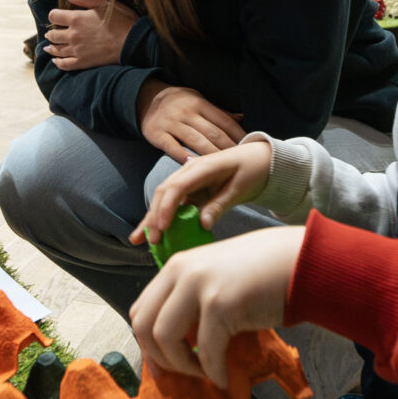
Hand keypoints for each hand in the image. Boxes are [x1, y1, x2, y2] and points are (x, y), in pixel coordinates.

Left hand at [44, 0, 138, 70]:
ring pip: (56, 49)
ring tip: (49, 46)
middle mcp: (73, 34)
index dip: (54, 15)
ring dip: (51, 47)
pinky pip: (64, 64)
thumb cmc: (122, 19)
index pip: (53, 16)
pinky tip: (56, 60)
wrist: (133, 41)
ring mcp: (77, 50)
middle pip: (52, 34)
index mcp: (76, 18)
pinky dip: (57, 62)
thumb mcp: (103, 2)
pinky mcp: (83, 62)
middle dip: (51, 32)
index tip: (58, 17)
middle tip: (51, 33)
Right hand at [128, 140, 272, 247]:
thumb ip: (220, 205)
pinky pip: (173, 204)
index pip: (176, 187)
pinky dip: (163, 218)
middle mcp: (189, 171)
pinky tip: (155, 232)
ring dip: (151, 218)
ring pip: (164, 198)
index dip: (166, 208)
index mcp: (202, 167)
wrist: (259, 158)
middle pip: (164, 192)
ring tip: (138, 239)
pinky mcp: (191, 190)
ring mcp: (188, 180)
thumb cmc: (251, 170)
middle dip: (153, 216)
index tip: (161, 228)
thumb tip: (202, 225)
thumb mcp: (240, 188)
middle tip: (149, 240)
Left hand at [130, 227, 302, 386]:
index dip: (146, 344)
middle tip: (182, 376)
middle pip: (145, 326)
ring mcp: (199, 285)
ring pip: (165, 339)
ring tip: (207, 374)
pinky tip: (225, 379)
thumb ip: (191, 299)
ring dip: (184, 367)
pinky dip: (213, 372)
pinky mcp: (221, 303)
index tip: (162, 368)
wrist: (300, 260)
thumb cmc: (263, 273)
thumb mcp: (215, 277)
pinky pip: (206, 350)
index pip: (141, 310)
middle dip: (160, 359)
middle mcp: (180, 272)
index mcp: (175, 266)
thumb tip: (176, 345)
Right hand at [137, 81, 243, 163]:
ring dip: (211, 155)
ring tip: (224, 167)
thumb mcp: (198, 100)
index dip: (237, 134)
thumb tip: (242, 118)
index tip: (249, 146)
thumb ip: (218, 112)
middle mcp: (186, 112)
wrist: (145, 99)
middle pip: (212, 133)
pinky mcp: (157, 135)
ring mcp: (171, 123)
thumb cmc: (179, 102)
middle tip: (240, 162)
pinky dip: (184, 157)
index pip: (223, 120)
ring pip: (195, 141)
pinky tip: (196, 166)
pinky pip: (172, 148)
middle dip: (228, 148)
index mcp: (199, 103)